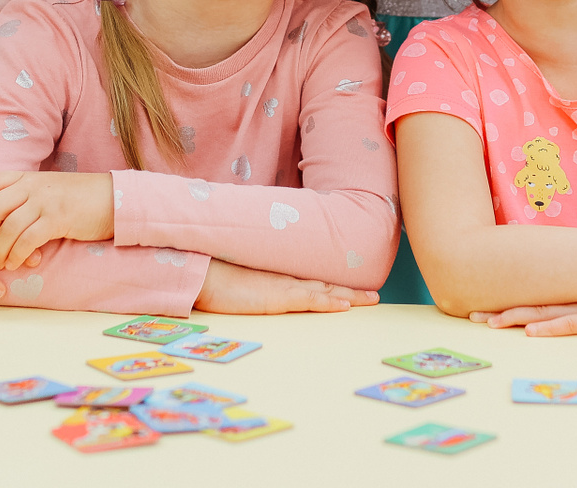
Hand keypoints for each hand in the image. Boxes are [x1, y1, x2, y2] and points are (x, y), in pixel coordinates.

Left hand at [0, 172, 114, 269]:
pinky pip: (27, 240)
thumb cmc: (75, 197)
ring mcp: (45, 202)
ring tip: (0, 263)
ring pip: (7, 227)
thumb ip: (21, 196)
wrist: (111, 198)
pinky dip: (17, 255)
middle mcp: (32, 186)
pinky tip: (17, 263)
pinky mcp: (58, 220)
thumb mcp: (44, 188)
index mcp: (25, 177)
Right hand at [194, 260, 379, 314]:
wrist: (202, 270)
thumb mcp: (239, 280)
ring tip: (372, 300)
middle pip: (325, 283)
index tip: (352, 289)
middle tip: (374, 295)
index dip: (333, 284)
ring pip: (325, 290)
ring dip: (350, 296)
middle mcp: (286, 278)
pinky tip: (345, 306)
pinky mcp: (278, 297)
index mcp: (277, 275)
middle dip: (351, 290)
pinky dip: (329, 303)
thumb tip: (255, 287)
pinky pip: (310, 300)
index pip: (312, 279)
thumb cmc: (214, 274)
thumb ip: (252, 282)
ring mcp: (284, 286)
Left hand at [470, 293, 576, 336]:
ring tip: (489, 323)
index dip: (504, 302)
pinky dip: (549, 328)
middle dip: (498, 311)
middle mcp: (572, 298)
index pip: (530, 298)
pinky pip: (570, 324)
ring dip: (515, 319)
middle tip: (471, 315)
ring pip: (542, 314)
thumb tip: (559, 301)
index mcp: (569, 293)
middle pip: (528, 305)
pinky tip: (531, 332)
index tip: (479, 306)